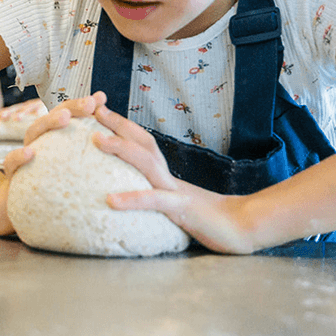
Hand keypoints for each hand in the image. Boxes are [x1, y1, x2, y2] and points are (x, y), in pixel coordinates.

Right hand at [0, 94, 105, 233]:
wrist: (19, 214)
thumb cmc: (52, 194)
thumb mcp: (74, 176)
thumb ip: (89, 158)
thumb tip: (119, 147)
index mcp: (55, 141)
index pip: (68, 116)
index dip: (83, 105)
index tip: (101, 98)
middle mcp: (39, 143)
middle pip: (53, 118)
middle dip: (70, 107)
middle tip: (89, 104)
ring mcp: (24, 155)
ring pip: (33, 132)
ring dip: (48, 122)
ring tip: (64, 118)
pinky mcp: (12, 173)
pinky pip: (12, 162)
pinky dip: (19, 156)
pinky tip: (30, 153)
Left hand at [88, 104, 257, 253]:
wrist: (243, 228)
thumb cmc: (206, 218)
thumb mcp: (172, 202)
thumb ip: (153, 194)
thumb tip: (126, 192)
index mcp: (165, 175)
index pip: (141, 142)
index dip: (120, 125)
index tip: (97, 110)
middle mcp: (169, 176)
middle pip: (142, 141)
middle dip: (116, 123)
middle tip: (92, 108)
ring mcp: (176, 190)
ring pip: (147, 163)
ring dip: (121, 148)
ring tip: (96, 140)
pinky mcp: (183, 209)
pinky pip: (155, 201)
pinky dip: (133, 199)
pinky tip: (111, 200)